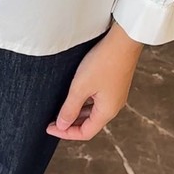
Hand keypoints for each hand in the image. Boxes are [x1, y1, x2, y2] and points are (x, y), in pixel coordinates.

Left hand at [45, 21, 144, 141]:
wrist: (123, 40)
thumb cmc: (103, 62)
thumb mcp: (81, 86)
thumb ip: (70, 108)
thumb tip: (62, 126)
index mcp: (107, 111)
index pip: (85, 133)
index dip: (66, 133)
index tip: (49, 128)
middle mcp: (113, 106)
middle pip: (90, 123)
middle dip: (71, 124)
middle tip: (52, 119)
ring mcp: (115, 94)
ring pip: (93, 111)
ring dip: (77, 112)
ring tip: (60, 107)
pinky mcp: (114, 83)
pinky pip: (97, 99)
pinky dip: (85, 102)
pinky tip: (75, 94)